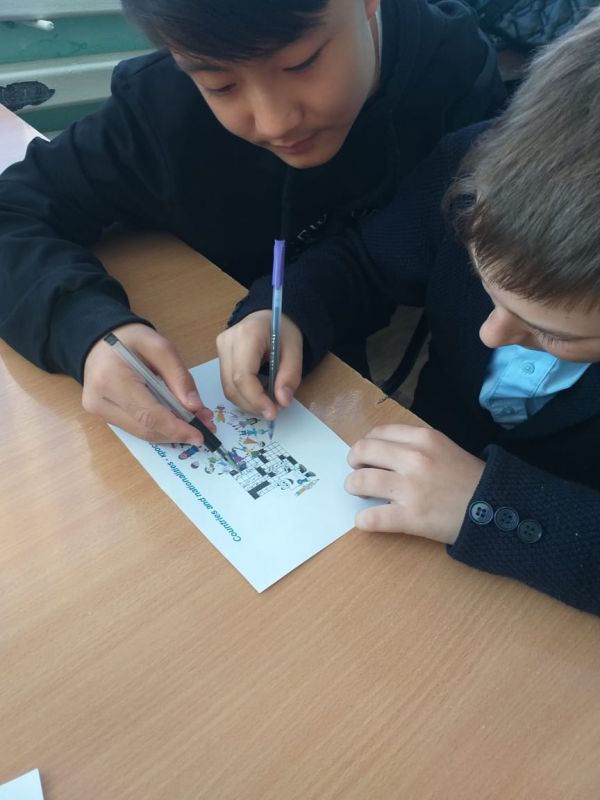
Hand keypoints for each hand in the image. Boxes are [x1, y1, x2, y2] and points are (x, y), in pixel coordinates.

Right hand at [82, 323, 214, 444]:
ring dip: (170, 432)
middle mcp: (100, 400)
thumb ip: (179, 377)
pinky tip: (176, 419)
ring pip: (142, 432)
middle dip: (178, 431)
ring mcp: (99, 411)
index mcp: (112, 379)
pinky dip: (159, 427)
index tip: (200, 435)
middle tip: (205, 426)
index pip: (148, 414)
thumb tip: (195, 407)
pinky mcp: (104, 416)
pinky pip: (136, 427)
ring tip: (195, 421)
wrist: (100, 341)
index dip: (176, 428)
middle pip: (146, 428)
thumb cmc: (130, 339)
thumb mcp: (160, 347)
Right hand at [216, 310, 302, 417]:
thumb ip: (290, 376)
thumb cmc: (283, 329)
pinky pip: (228, 384)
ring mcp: (220, 348)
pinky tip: (258, 394)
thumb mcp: (295, 350)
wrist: (269, 315)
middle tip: (274, 410)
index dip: (255, 399)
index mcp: (247, 335)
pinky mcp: (220, 356)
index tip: (272, 412)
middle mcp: (227, 341)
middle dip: (253, 404)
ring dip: (248, 402)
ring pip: (228, 388)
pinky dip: (244, 395)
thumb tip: (282, 402)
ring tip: (268, 402)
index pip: (242, 376)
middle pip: (232, 385)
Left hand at [345, 424, 484, 543]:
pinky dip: (363, 520)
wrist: (496, 508)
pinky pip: (370, 518)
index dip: (366, 444)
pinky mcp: (410, 517)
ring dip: (353, 487)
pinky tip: (366, 520)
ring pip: (360, 482)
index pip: (377, 433)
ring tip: (361, 493)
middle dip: (354, 462)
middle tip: (358, 472)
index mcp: (423, 438)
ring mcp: (410, 488)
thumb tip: (380, 452)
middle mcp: (414, 459)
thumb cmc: (469, 479)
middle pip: (362, 452)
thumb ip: (414, 445)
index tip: (367, 455)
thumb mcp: (444, 448)